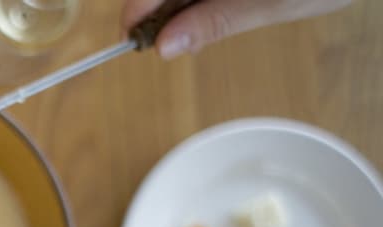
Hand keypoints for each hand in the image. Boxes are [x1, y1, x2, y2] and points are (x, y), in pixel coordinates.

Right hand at [123, 0, 352, 58]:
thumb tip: (164, 47)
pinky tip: (204, 12)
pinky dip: (194, 1)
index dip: (136, 10)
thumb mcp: (270, 2)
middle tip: (165, 43)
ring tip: (191, 30)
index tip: (130, 40)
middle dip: (159, 11)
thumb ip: (213, 21)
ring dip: (177, 8)